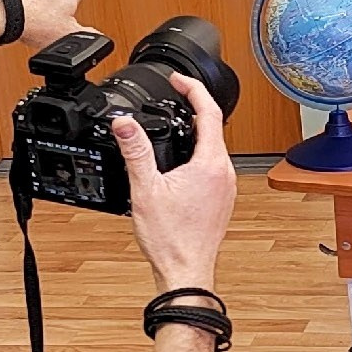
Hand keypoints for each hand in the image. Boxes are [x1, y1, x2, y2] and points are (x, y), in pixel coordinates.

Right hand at [115, 73, 234, 291]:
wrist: (186, 272)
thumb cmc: (171, 239)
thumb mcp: (145, 189)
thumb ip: (136, 151)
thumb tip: (124, 122)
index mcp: (210, 164)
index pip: (208, 111)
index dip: (192, 88)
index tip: (177, 79)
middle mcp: (225, 173)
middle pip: (213, 127)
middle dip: (192, 109)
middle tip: (173, 97)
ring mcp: (227, 188)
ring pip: (213, 148)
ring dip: (195, 134)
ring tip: (174, 126)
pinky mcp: (223, 200)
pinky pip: (213, 167)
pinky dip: (198, 155)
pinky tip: (179, 164)